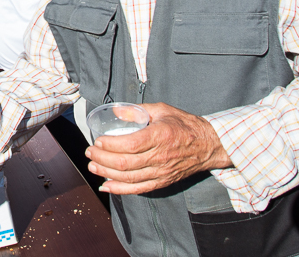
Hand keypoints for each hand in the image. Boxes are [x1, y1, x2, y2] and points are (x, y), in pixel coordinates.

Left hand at [85, 102, 230, 194]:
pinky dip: (120, 189)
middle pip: (124, 163)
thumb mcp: (162, 110)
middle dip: (102, 158)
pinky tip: (106, 186)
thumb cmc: (185, 125)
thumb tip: (116, 111)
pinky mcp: (162, 182)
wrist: (209, 145)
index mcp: (159, 136)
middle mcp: (160, 157)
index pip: (129, 144)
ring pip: (128, 178)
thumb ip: (138, 110)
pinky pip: (138, 189)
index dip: (109, 145)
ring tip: (93, 166)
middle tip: (90, 152)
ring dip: (106, 173)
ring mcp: (161, 172)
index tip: (98, 141)